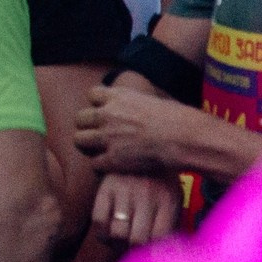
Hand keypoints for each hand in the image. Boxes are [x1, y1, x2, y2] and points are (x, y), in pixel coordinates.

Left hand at [72, 82, 187, 174]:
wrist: (183, 139)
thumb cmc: (177, 120)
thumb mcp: (152, 100)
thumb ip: (136, 103)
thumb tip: (138, 106)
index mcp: (119, 96)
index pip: (92, 94)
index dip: (97, 105)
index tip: (105, 112)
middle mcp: (108, 114)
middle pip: (79, 118)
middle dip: (87, 126)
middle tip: (98, 135)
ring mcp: (107, 137)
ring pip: (79, 140)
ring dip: (88, 146)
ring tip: (100, 151)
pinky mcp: (112, 159)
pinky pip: (94, 164)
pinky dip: (101, 166)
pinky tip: (112, 167)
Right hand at [88, 172, 178, 246]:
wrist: (145, 147)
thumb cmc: (162, 183)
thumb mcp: (174, 199)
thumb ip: (170, 224)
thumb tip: (164, 254)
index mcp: (167, 200)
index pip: (160, 238)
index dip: (154, 252)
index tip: (151, 254)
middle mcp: (146, 195)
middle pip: (137, 238)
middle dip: (135, 249)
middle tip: (134, 247)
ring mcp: (124, 190)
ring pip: (116, 232)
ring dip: (118, 243)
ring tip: (121, 241)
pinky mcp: (106, 187)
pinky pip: (98, 219)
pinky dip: (102, 232)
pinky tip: (108, 231)